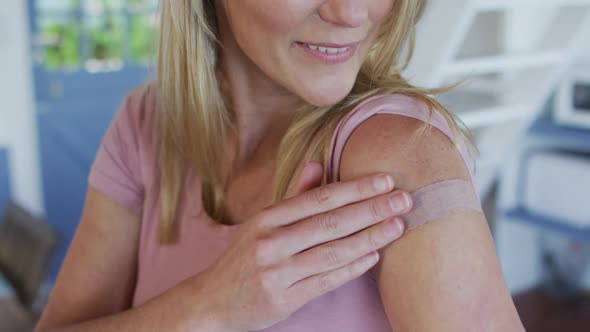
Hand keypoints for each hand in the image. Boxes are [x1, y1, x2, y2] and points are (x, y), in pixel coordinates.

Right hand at [192, 162, 412, 331]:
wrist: (211, 301)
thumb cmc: (243, 258)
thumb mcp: (261, 222)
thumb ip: (292, 195)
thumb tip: (317, 163)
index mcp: (267, 218)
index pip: (319, 198)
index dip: (355, 188)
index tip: (385, 180)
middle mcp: (271, 242)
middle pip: (331, 222)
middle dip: (372, 209)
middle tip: (405, 199)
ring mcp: (277, 272)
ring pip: (333, 251)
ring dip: (370, 237)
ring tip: (398, 226)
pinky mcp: (284, 299)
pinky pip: (326, 280)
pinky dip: (352, 268)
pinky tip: (373, 256)